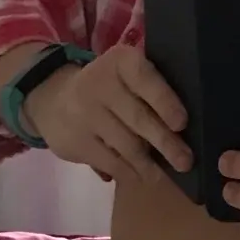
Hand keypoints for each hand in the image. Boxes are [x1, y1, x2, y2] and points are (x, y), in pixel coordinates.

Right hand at [27, 46, 191, 186]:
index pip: (144, 78)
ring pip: (127, 145)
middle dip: (165, 142)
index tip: (182, 123)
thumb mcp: (124, 77)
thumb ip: (149, 92)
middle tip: (185, 161)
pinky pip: (112, 163)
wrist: (54, 100)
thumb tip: (182, 133)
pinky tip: (140, 177)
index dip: (164, 101)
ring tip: (162, 175)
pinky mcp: (78, 142)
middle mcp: (100, 83)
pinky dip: (129, 173)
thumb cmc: (107, 91)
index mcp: (120, 62)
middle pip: (138, 117)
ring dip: (149, 165)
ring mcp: (86, 114)